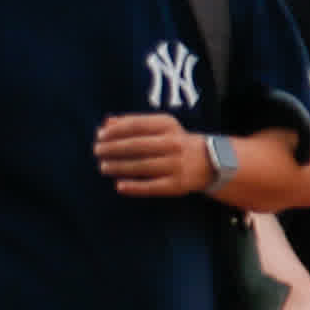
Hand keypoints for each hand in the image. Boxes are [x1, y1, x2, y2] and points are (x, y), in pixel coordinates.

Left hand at [94, 113, 214, 197]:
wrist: (212, 162)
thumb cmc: (177, 142)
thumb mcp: (162, 127)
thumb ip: (134, 123)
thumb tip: (106, 123)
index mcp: (169, 127)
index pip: (137, 125)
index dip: (116, 130)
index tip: (100, 135)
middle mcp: (174, 144)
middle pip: (137, 145)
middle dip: (113, 148)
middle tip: (97, 151)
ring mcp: (176, 165)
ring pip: (141, 166)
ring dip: (118, 166)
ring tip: (103, 167)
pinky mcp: (176, 184)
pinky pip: (151, 186)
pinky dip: (134, 187)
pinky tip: (119, 186)